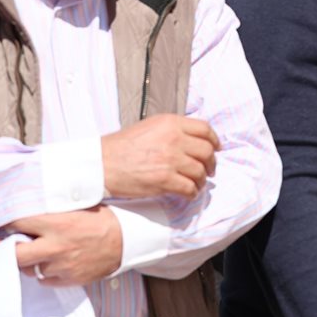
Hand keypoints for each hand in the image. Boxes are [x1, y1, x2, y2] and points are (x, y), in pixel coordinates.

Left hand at [11, 207, 123, 284]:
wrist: (127, 241)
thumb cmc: (102, 219)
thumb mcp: (78, 206)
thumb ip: (52, 209)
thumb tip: (27, 205)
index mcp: (57, 224)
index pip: (18, 223)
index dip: (9, 222)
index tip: (7, 222)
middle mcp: (56, 247)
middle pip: (15, 254)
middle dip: (7, 248)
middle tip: (5, 244)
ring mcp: (62, 266)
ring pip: (29, 269)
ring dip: (28, 261)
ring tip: (34, 251)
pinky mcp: (69, 279)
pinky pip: (44, 280)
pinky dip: (43, 272)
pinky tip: (50, 262)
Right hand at [101, 114, 219, 200]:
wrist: (101, 164)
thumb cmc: (121, 147)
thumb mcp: (149, 127)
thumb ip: (172, 130)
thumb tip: (194, 140)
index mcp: (170, 123)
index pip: (205, 129)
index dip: (214, 140)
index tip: (216, 148)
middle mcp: (173, 139)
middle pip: (207, 151)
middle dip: (211, 163)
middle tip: (208, 170)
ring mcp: (170, 160)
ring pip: (200, 172)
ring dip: (201, 180)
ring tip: (196, 183)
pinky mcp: (165, 180)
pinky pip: (189, 188)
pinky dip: (191, 193)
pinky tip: (187, 193)